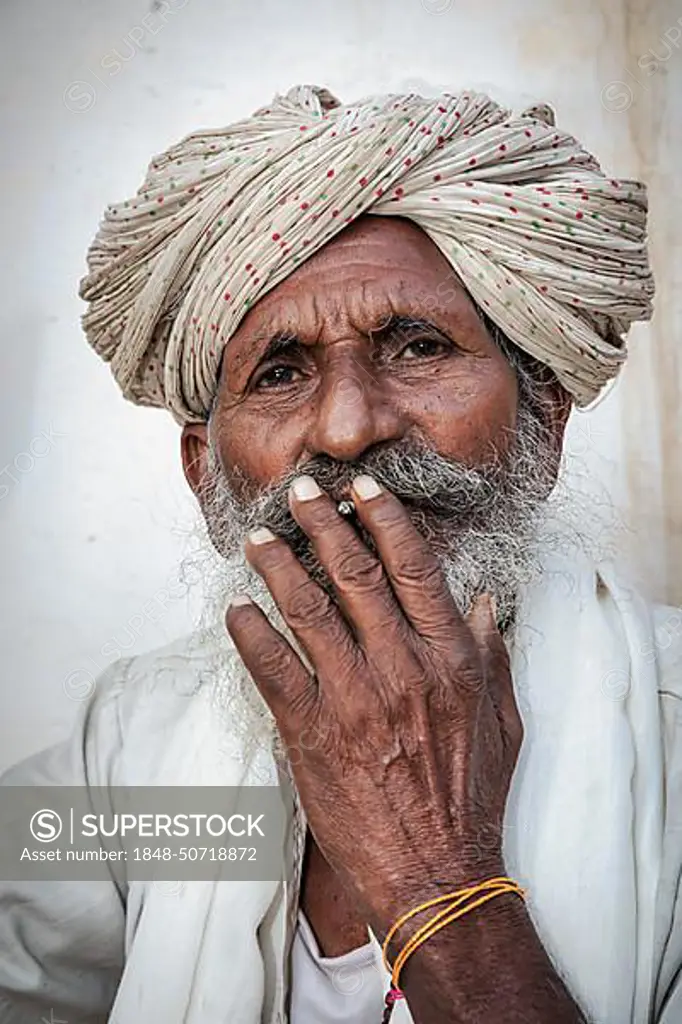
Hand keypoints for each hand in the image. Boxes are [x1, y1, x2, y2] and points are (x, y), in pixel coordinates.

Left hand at [225, 473, 522, 927]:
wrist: (437, 874)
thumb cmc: (470, 798)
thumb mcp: (501, 720)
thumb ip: (491, 656)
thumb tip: (484, 601)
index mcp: (450, 659)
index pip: (415, 568)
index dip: (386, 519)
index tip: (365, 489)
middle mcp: (401, 668)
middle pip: (356, 574)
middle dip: (325, 522)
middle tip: (300, 492)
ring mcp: (353, 699)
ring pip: (308, 610)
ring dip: (279, 566)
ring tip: (259, 538)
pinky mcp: (312, 734)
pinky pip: (272, 670)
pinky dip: (250, 634)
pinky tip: (236, 610)